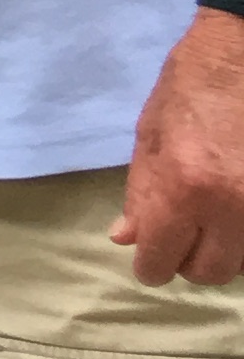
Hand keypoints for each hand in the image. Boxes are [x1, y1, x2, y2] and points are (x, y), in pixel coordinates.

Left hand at [118, 8, 243, 283]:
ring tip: (210, 217)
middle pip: (210, 272)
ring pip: (242, 263)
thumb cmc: (191, 85)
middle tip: (181, 232)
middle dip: (188, 260)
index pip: (162, 261)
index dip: (150, 262)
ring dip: (222, 250)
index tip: (149, 250)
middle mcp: (232, 207)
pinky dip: (243, 232)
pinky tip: (232, 205)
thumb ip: (140, 193)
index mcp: (184, 189)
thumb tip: (125, 239)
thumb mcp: (149, 136)